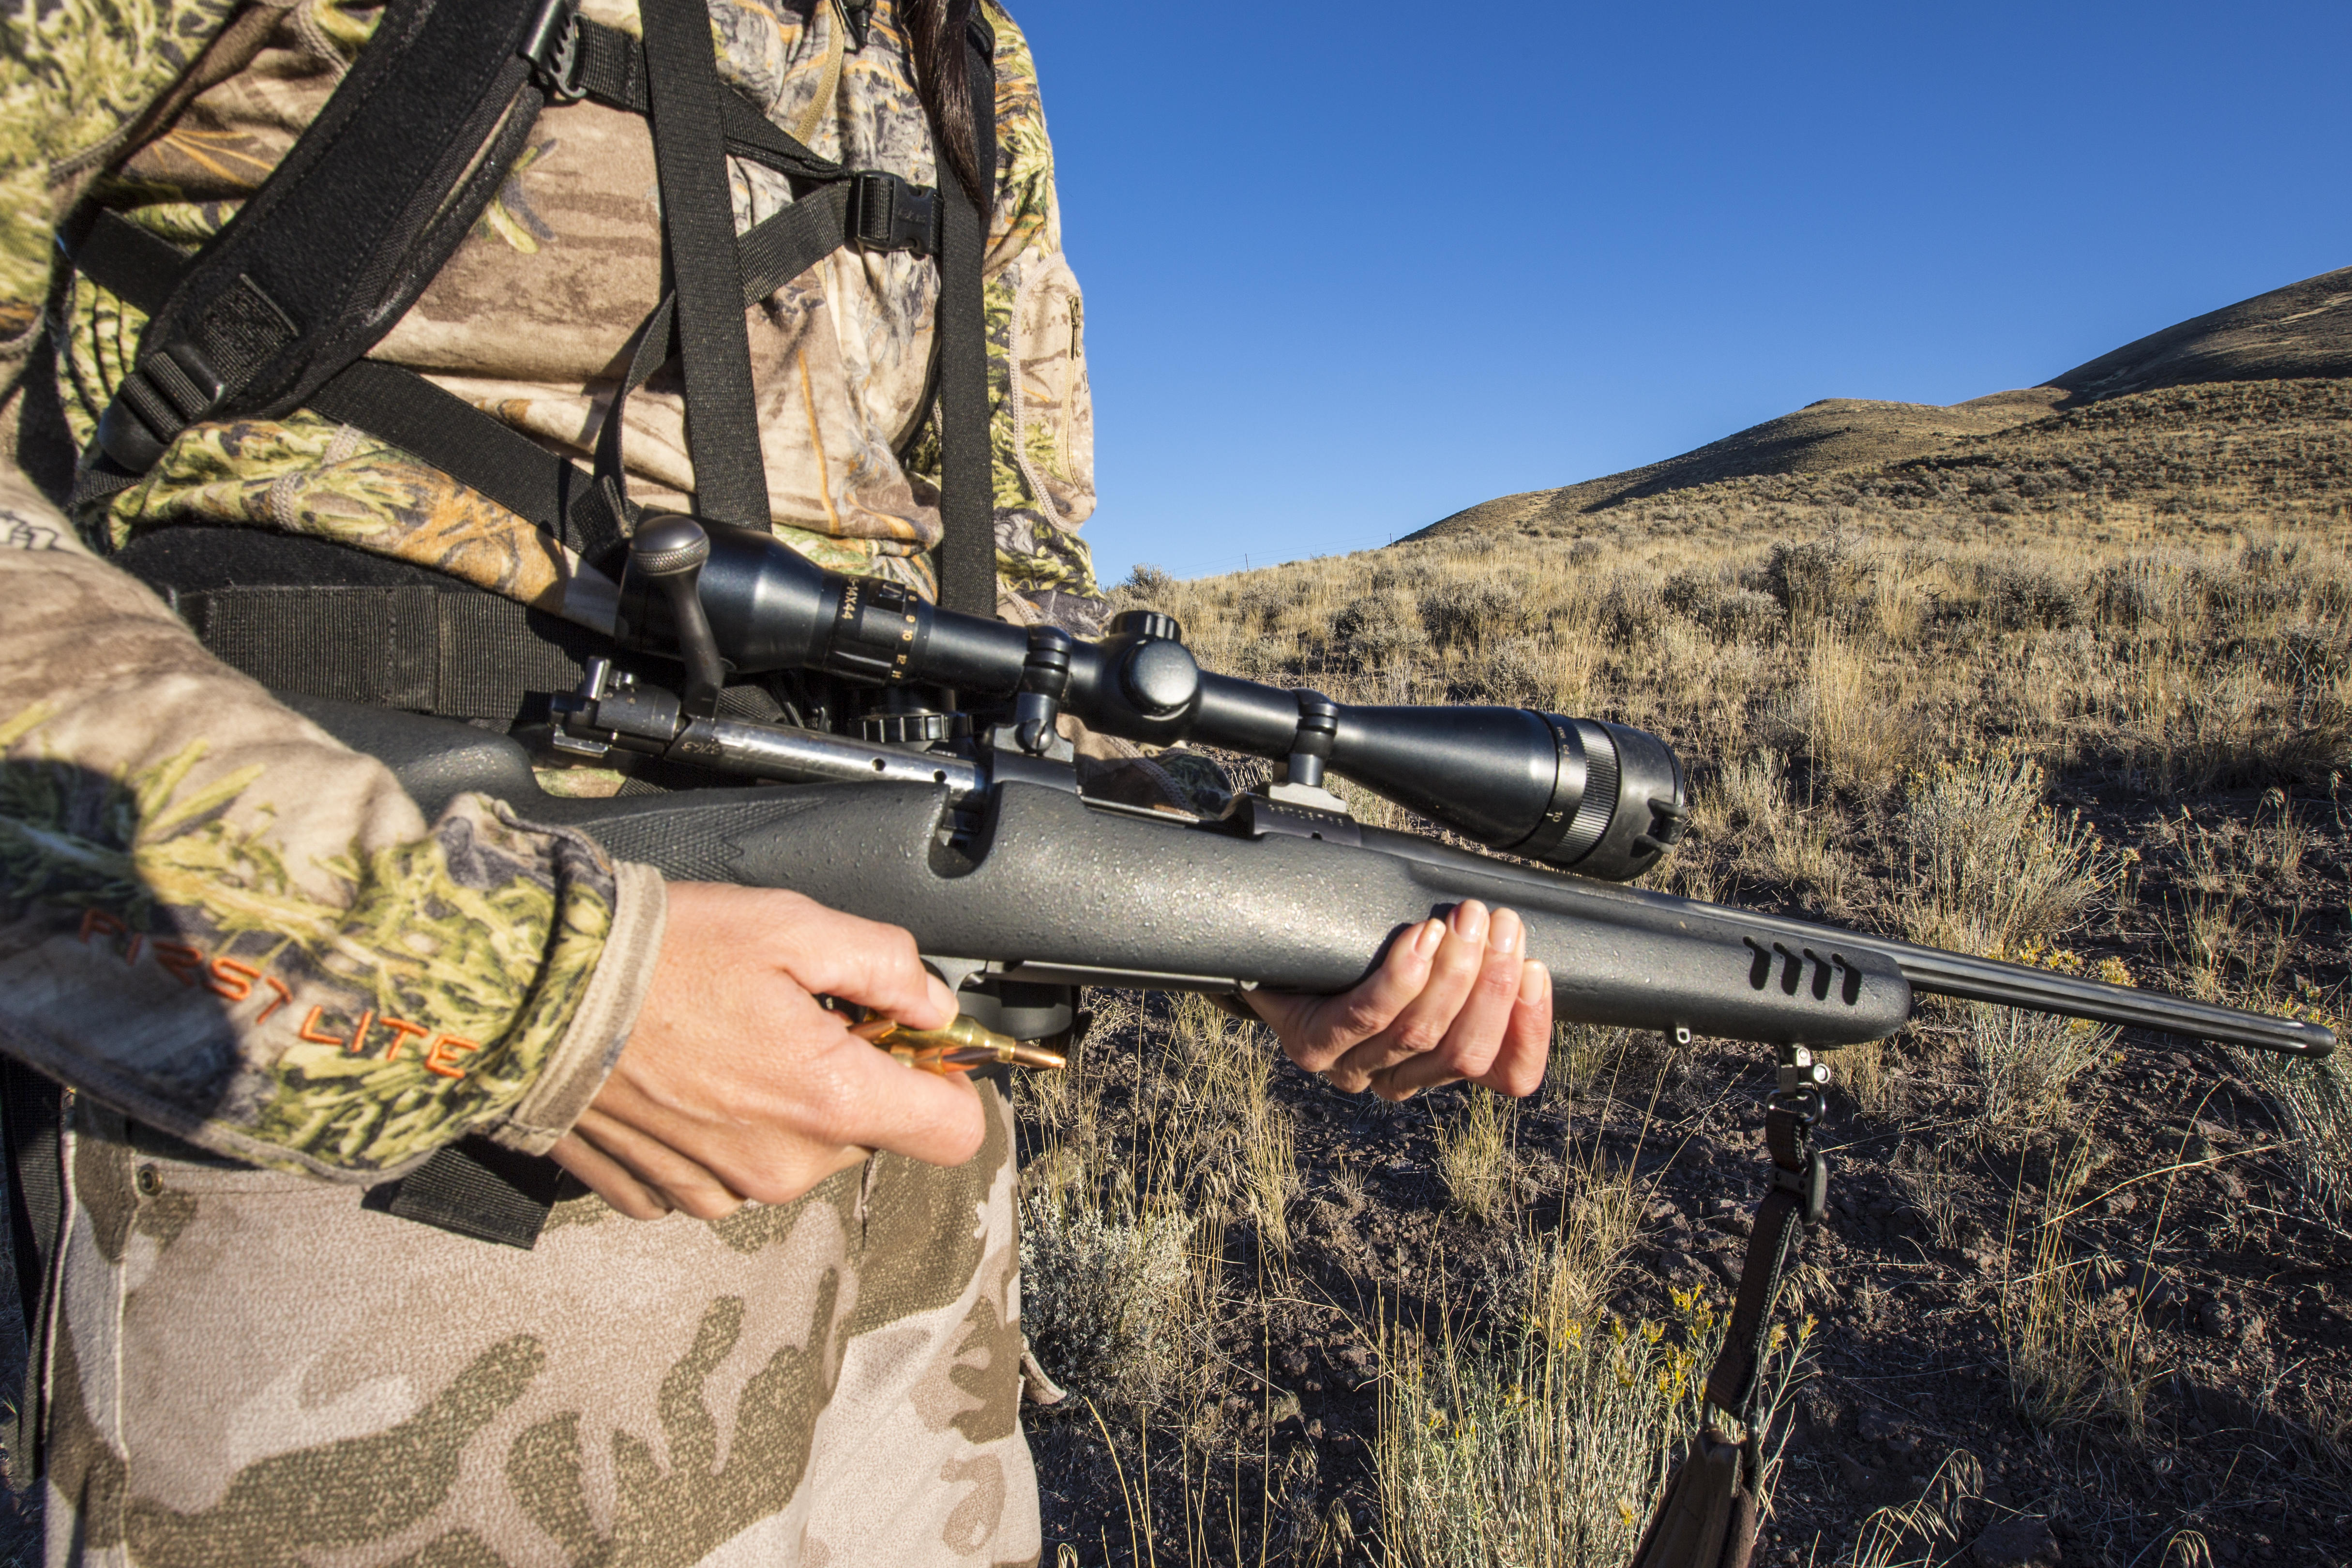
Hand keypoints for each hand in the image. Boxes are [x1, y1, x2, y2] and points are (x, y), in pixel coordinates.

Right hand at [549, 883, 980, 1219]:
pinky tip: (686, 1072)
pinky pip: (723, 1168)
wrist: (534, 994)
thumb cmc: (658, 956)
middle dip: (847, 1075)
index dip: (946, 1081)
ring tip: (728, 1036)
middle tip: (794, 1013)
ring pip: (794, 1151)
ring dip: (780, 1103)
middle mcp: (779, 1166)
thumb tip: (931, 1004)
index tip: (913, 1044)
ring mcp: (717, 1190)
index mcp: (827, 1101)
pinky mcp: (661, 1195)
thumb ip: (887, 964)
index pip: (951, 1132)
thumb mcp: (794, 925)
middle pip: (865, 1131)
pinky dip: (718, 1127)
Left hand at [1242, 900, 1550, 1100]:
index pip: (1506, 1074)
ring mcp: (1353, 1067)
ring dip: (1452, 971)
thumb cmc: (1359, 951)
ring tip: (1464, 919)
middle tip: (1502, 924)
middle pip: (1465, 1051)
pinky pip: (1366, 1017)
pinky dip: (1399, 979)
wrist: (1271, 948)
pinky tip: (1417, 941)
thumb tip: (1524, 942)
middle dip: (1492, 984)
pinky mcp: (1312, 1047)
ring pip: (1420, 1032)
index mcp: (1440, 1064)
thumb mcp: (1428, 959)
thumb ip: (1473, 966)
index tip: (1537, 969)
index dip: (1531, 1030)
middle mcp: (1400, 1076)